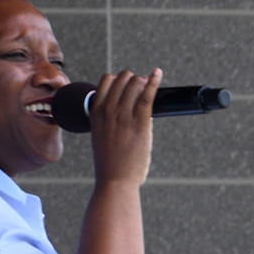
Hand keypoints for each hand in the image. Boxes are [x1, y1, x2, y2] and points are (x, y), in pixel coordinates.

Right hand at [86, 67, 160, 186]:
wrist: (115, 180)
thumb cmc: (111, 163)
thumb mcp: (102, 136)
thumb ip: (109, 122)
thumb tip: (126, 114)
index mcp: (96, 111)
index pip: (107, 81)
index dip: (121, 79)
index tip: (130, 85)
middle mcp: (108, 109)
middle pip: (123, 79)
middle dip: (135, 79)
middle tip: (143, 87)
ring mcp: (123, 115)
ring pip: (135, 84)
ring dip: (144, 81)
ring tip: (150, 84)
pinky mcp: (140, 123)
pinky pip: (147, 95)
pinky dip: (154, 82)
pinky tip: (158, 73)